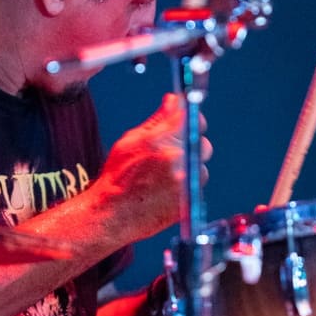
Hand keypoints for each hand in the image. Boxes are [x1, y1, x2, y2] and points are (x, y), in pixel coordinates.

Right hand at [99, 94, 211, 240]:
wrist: (113, 215)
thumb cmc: (118, 176)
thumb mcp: (131, 141)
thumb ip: (157, 120)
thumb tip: (174, 100)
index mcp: (160, 140)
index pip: (191, 116)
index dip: (190, 116)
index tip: (186, 118)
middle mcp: (177, 159)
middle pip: (202, 142)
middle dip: (190, 144)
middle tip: (172, 152)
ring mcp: (185, 182)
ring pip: (200, 165)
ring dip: (189, 167)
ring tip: (164, 176)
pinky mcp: (190, 200)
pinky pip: (196, 185)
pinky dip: (187, 185)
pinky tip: (166, 189)